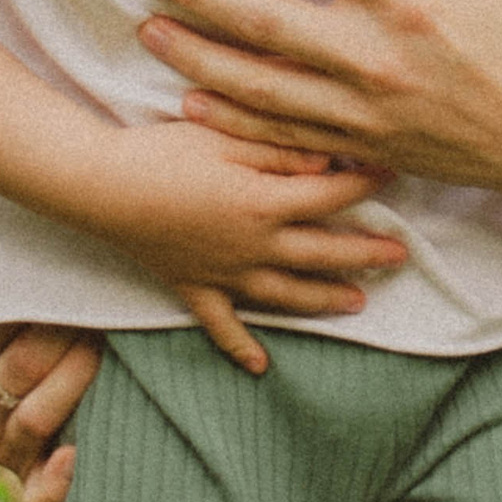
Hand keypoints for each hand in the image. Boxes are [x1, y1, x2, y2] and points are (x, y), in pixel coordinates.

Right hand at [0, 239, 97, 501]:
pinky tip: (75, 455)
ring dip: (71, 388)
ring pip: (29, 424)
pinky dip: (54, 483)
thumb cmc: (39, 313)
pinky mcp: (36, 488)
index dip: (15, 306)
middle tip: (94, 312)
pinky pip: (36, 500)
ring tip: (102, 353)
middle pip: (13, 373)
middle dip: (59, 338)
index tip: (54, 283)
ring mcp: (4, 452)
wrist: (86, 361)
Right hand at [100, 119, 408, 372]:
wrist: (101, 187)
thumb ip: (281, 149)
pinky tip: (260, 366)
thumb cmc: (163, 151)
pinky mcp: (192, 287)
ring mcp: (224, 273)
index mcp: (266, 202)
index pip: (332, 193)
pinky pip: (222, 325)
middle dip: (365, 253)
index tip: (396, 171)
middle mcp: (254, 246)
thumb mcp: (227, 135)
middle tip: (400, 257)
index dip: (367, 182)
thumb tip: (330, 160)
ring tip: (359, 304)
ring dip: (324, 300)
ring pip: (287, 295)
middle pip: (323, 252)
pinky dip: (241, 347)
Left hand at [134, 0, 501, 211]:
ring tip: (146, 32)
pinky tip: (191, 100)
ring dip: (197, 58)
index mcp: (410, 1)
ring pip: (260, 86)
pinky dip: (233, 122)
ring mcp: (364, 112)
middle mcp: (376, 59)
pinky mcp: (362, 148)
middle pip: (266, 23)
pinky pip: (284, 137)